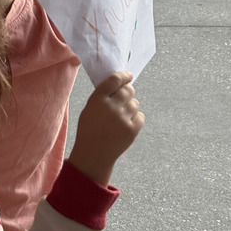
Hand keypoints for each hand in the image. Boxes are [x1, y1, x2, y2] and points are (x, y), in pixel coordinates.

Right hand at [68, 71, 143, 186]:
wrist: (93, 155)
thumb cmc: (90, 129)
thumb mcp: (89, 108)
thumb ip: (102, 95)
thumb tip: (119, 81)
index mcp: (98, 100)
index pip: (115, 80)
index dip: (124, 75)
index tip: (128, 76)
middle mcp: (111, 107)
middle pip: (128, 90)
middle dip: (128, 91)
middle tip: (125, 97)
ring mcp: (123, 119)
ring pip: (135, 103)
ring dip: (131, 106)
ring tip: (121, 116)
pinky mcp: (132, 130)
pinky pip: (140, 116)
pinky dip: (136, 118)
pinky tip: (126, 124)